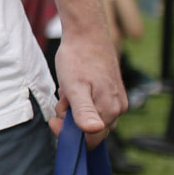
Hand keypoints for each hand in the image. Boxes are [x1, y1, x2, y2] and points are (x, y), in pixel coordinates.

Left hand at [52, 29, 125, 146]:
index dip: (69, 135)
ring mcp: (116, 99)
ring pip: (91, 117)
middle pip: (91, 130)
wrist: (86, 33)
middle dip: (71, 121)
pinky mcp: (112, 91)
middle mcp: (118, 108)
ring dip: (74, 110)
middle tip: (62, 102)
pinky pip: (94, 106)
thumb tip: (94, 130)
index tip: (55, 120)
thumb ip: (83, 111)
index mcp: (110, 110)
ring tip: (67, 92)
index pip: (91, 140)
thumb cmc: (77, 59)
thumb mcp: (74, 87)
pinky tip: (73, 88)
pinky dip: (80, 101)